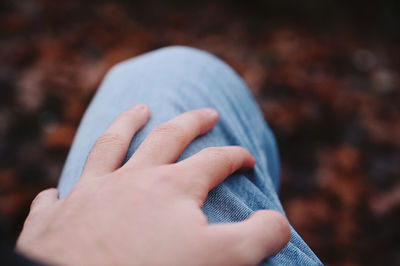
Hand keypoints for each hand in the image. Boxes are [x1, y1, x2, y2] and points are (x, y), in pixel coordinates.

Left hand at [16, 105, 289, 265]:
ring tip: (139, 108)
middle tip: (207, 113)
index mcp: (172, 186)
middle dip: (192, 123)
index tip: (248, 158)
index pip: (214, 161)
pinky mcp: (56, 219)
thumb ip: (259, 236)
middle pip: (167, 137)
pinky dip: (62, 191)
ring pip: (110, 144)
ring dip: (126, 123)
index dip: (236, 157)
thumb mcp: (223, 259)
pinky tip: (62, 189)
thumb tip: (279, 222)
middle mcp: (131, 179)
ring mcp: (90, 194)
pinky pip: (58, 196)